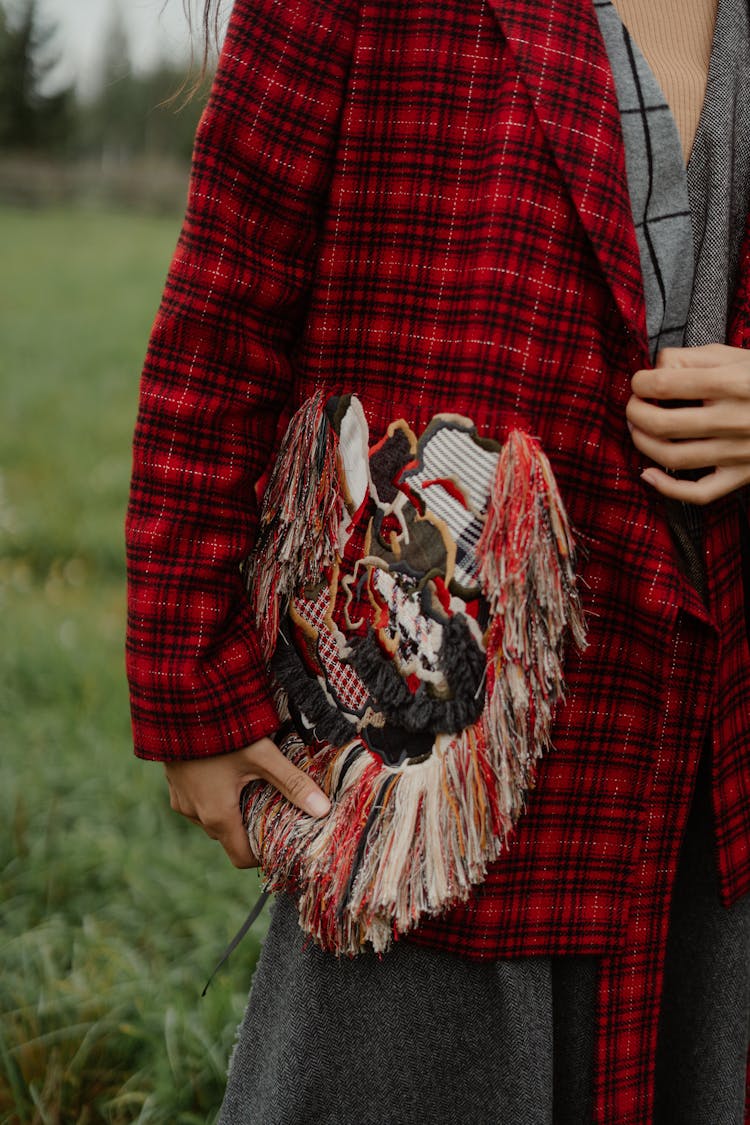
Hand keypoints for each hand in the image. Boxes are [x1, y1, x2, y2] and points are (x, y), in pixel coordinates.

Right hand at [163, 738, 330, 867]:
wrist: (178, 705)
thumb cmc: (221, 731)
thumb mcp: (263, 756)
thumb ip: (293, 783)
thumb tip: (324, 810)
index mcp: (217, 816)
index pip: (241, 858)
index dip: (263, 854)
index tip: (280, 839)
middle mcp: (195, 814)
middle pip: (229, 837)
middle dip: (251, 828)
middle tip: (273, 808)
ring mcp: (181, 800)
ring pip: (212, 820)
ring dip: (231, 811)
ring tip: (252, 788)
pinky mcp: (174, 784)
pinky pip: (197, 803)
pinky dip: (214, 797)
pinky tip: (228, 774)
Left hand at [626, 344, 749, 503]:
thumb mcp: (736, 356)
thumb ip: (693, 358)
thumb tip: (656, 367)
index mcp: (731, 382)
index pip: (665, 383)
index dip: (640, 382)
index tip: (639, 382)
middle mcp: (733, 419)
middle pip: (662, 423)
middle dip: (635, 413)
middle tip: (634, 406)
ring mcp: (737, 451)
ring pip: (673, 457)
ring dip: (643, 444)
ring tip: (638, 430)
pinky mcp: (741, 475)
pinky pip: (699, 492)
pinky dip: (667, 488)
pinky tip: (649, 474)